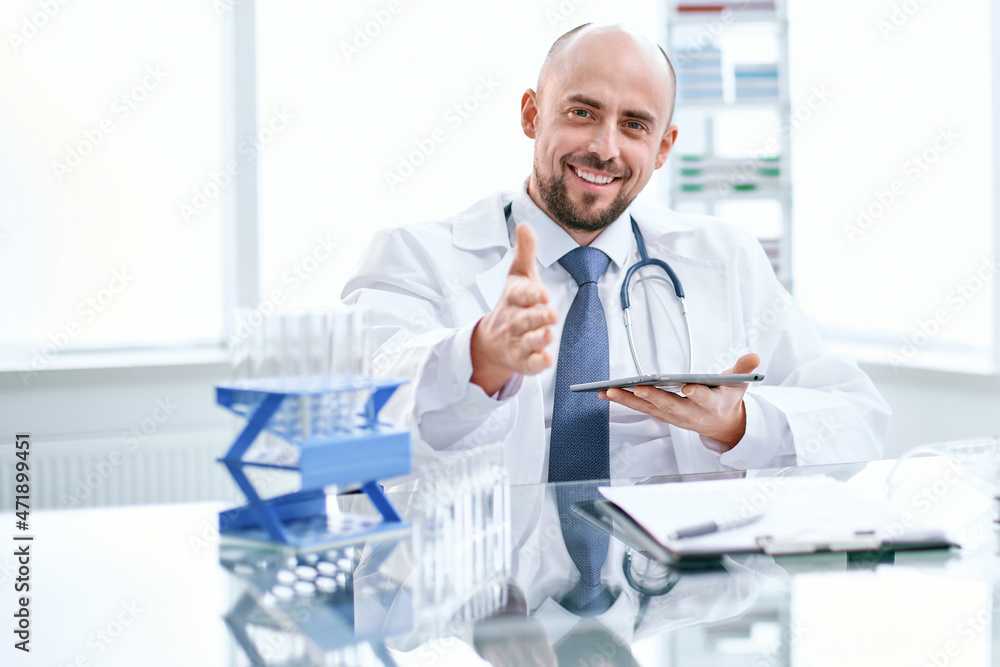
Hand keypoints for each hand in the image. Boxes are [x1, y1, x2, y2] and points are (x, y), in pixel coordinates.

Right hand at [471, 223, 557, 394]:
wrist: (491, 341)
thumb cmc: (513, 304)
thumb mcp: (518, 277)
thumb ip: (525, 252)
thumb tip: (524, 224)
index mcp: (514, 298)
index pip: (520, 294)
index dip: (530, 294)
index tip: (542, 293)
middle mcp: (514, 320)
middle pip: (524, 319)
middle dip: (536, 317)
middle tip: (550, 315)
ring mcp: (517, 342)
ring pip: (527, 341)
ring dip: (537, 338)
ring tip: (547, 334)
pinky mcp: (522, 361)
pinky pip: (529, 364)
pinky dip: (537, 363)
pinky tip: (545, 360)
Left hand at [599, 353, 760, 449]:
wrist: (722, 424)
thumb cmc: (726, 397)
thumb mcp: (740, 383)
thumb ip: (744, 369)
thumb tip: (754, 356)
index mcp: (712, 404)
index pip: (704, 399)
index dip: (696, 394)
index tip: (687, 387)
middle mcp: (691, 413)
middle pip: (671, 406)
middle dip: (654, 398)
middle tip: (639, 388)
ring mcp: (674, 416)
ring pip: (650, 409)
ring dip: (629, 400)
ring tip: (610, 390)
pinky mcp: (662, 415)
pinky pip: (641, 409)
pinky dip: (624, 401)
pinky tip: (607, 392)